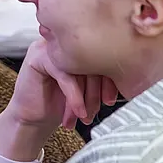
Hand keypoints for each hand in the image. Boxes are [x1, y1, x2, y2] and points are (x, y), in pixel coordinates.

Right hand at [3, 39, 117, 138]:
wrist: (33, 119)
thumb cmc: (60, 104)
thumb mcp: (86, 90)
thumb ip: (100, 78)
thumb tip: (129, 77)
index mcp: (78, 46)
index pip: (102, 54)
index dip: (109, 79)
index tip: (110, 100)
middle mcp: (64, 43)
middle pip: (91, 59)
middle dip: (96, 91)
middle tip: (95, 112)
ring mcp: (49, 47)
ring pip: (78, 66)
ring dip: (85, 96)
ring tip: (85, 117)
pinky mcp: (38, 57)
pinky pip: (63, 73)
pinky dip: (74, 96)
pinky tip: (77, 112)